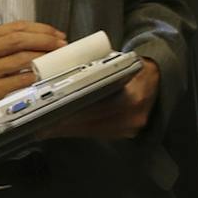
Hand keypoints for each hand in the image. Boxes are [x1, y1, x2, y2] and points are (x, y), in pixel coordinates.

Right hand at [0, 21, 66, 109]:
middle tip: (60, 44)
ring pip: (21, 59)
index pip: (15, 27)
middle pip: (19, 40)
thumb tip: (47, 36)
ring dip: (43, 57)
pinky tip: (39, 73)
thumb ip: (10, 39)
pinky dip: (34, 74)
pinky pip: (21, 80)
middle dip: (45, 40)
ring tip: (53, 57)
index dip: (41, 29)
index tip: (56, 33)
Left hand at [45, 57, 159, 139]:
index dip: (72, 111)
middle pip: (93, 123)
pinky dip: (79, 131)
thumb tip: (61, 75)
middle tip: (40, 125)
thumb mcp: (114, 63)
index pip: (97, 107)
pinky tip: (63, 129)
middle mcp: (134, 114)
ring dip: (68, 131)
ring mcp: (132, 127)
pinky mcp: (128, 133)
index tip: (50, 112)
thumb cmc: (131, 67)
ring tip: (46, 129)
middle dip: (64, 125)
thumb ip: (94, 71)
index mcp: (133, 94)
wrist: (157, 78)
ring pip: (93, 131)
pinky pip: (99, 134)